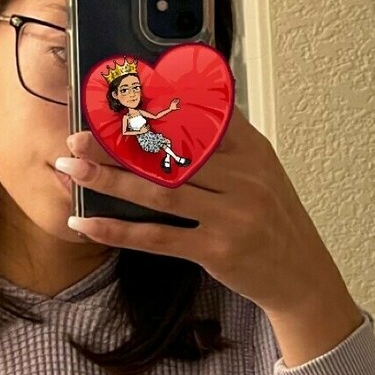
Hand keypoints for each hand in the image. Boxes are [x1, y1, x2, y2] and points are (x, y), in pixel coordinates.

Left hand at [55, 101, 350, 318]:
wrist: (302, 276)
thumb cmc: (274, 220)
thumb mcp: (262, 171)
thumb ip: (227, 140)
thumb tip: (191, 101)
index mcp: (252, 151)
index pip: (199, 117)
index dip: (156, 106)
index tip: (118, 98)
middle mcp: (243, 179)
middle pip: (171, 153)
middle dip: (118, 143)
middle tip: (78, 134)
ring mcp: (231, 216)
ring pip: (159, 191)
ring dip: (109, 178)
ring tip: (72, 167)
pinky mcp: (216, 250)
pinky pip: (158, 237)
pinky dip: (118, 230)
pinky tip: (88, 222)